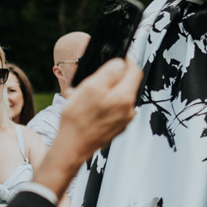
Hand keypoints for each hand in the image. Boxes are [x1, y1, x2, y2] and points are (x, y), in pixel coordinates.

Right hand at [39, 58, 142, 192]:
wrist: (71, 148)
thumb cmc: (78, 120)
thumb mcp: (92, 87)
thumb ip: (110, 72)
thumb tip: (120, 63)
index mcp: (125, 98)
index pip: (135, 71)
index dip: (126, 61)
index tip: (116, 58)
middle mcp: (128, 110)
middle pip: (126, 85)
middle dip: (111, 78)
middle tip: (93, 78)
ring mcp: (122, 121)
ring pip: (116, 97)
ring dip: (103, 92)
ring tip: (84, 95)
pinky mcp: (114, 128)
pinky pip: (111, 110)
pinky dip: (100, 104)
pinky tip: (85, 107)